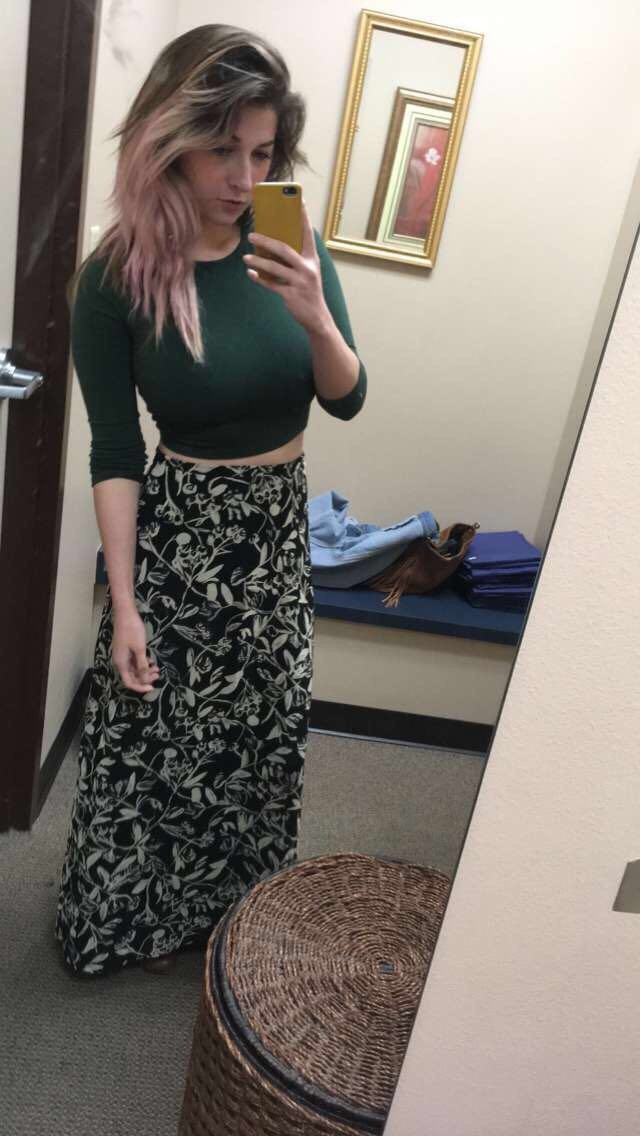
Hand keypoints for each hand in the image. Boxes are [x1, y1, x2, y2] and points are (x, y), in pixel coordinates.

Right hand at [112, 608, 159, 693]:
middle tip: (157, 675)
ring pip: (134, 669)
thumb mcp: (139, 649)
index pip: (129, 682)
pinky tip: (151, 661)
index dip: (140, 687)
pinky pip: (134, 661)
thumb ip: (142, 665)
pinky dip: (142, 663)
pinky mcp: (126, 649)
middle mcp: (120, 661)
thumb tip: (144, 679)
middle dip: (145, 678)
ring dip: (145, 670)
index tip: (152, 688)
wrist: (125, 613)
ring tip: (157, 668)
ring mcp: (122, 655)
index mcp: (121, 663)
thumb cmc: (131, 629)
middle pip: (132, 676)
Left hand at [243, 199, 332, 334]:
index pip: (307, 233)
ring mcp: (299, 282)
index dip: (303, 216)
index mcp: (312, 259)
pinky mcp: (291, 295)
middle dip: (266, 241)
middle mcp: (307, 268)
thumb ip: (296, 258)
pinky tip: (250, 274)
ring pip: (274, 268)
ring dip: (258, 262)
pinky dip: (260, 279)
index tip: (299, 200)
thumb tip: (272, 244)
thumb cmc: (308, 291)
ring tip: (245, 258)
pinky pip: (271, 285)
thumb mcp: (308, 272)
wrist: (317, 318)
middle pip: (284, 249)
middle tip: (251, 235)